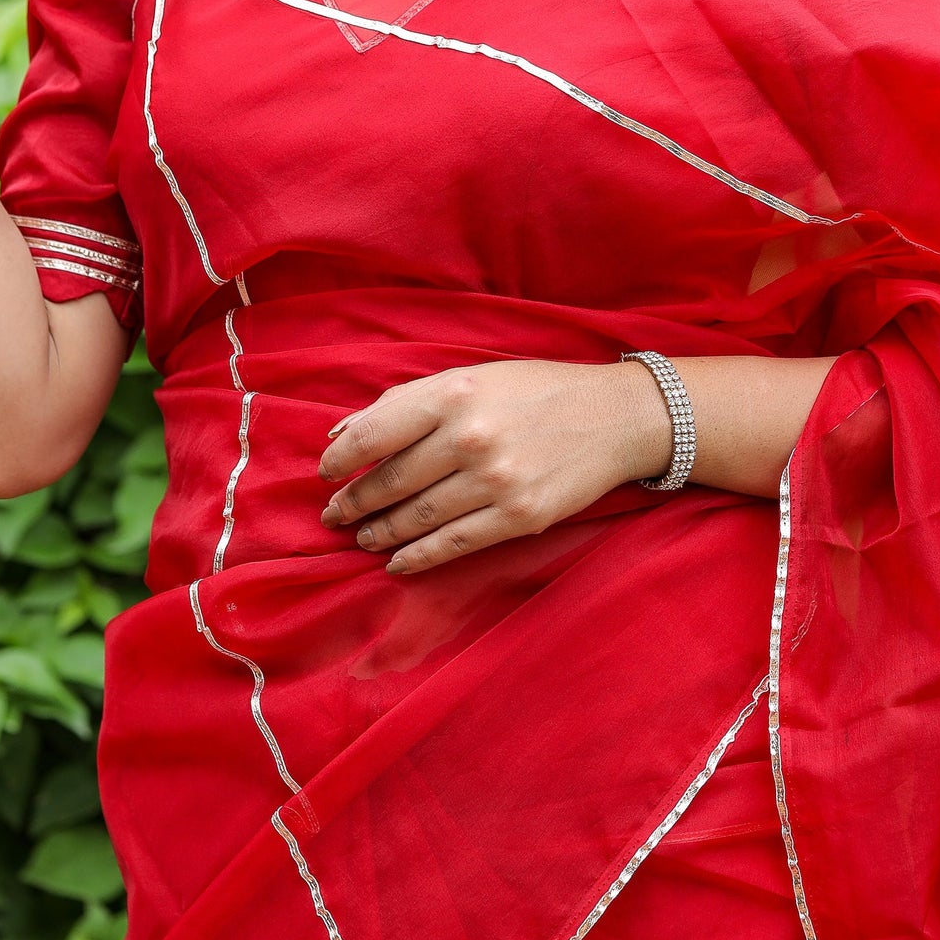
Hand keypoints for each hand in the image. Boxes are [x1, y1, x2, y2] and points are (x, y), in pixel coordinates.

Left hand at [319, 358, 674, 573]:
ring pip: (416, 518)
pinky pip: (453, 544)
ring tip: (361, 538)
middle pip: (391, 481)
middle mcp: (471, 436)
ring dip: (379, 532)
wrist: (614, 417)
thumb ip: (406, 402)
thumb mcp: (471, 378)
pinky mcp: (519, 516)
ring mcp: (496, 481)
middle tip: (334, 516)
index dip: (340, 461)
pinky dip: (417, 558)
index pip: (374, 433)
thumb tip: (341, 434)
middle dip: (354, 503)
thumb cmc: (535, 392)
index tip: (326, 474)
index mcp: (454, 393)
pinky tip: (397, 562)